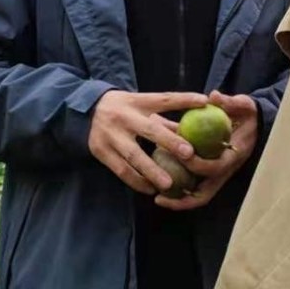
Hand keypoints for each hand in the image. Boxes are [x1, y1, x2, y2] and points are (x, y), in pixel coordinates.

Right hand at [87, 90, 208, 194]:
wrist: (85, 112)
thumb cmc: (123, 109)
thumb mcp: (140, 106)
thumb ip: (164, 119)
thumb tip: (193, 128)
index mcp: (138, 102)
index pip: (165, 99)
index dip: (184, 100)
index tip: (204, 101)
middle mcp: (125, 117)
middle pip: (150, 130)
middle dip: (170, 142)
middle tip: (189, 154)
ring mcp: (112, 135)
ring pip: (134, 155)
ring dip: (152, 171)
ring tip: (169, 184)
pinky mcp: (101, 151)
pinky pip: (121, 170)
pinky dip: (136, 181)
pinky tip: (149, 189)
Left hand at [155, 91, 259, 210]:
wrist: (257, 125)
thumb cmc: (248, 114)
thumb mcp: (243, 105)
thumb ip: (230, 102)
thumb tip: (214, 96)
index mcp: (233, 156)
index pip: (215, 167)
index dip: (197, 164)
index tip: (181, 155)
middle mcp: (225, 171)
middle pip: (205, 194)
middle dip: (183, 198)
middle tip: (160, 196)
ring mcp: (217, 176)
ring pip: (199, 196)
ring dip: (179, 200)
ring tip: (157, 199)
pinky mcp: (210, 174)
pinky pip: (195, 187)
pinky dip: (180, 191)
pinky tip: (161, 184)